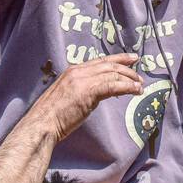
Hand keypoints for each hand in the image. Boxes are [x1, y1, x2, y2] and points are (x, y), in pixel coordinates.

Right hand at [23, 53, 142, 141]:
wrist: (42, 123)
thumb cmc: (52, 115)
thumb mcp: (67, 95)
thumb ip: (81, 89)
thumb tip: (96, 93)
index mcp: (73, 70)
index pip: (100, 61)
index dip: (118, 59)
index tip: (131, 59)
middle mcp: (78, 71)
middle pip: (109, 65)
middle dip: (128, 68)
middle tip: (139, 76)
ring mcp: (83, 80)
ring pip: (113, 74)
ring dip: (130, 80)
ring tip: (140, 86)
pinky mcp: (88, 91)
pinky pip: (113, 86)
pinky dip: (127, 87)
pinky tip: (135, 91)